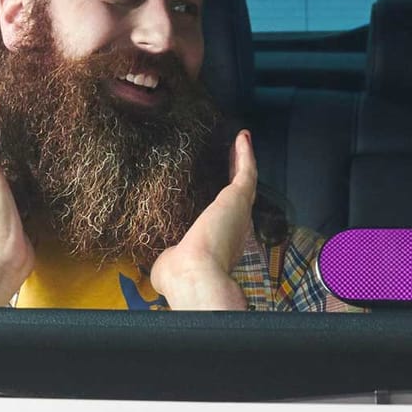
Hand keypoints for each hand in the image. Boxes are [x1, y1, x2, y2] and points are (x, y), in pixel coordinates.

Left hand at [151, 130, 256, 310]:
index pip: (223, 219)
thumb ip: (167, 255)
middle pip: (237, 196)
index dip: (223, 205)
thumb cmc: (180, 274)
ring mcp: (239, 211)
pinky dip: (245, 154)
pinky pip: (246, 171)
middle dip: (235, 176)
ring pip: (244, 180)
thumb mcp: (167, 263)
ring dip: (242, 160)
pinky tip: (242, 137)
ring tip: (241, 142)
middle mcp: (234, 227)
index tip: (218, 192)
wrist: (194, 275)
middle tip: (232, 158)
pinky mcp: (238, 198)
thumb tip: (164, 258)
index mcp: (219, 244)